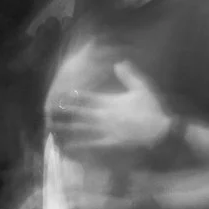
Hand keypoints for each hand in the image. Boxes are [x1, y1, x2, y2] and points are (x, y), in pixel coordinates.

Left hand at [48, 61, 169, 153]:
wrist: (162, 132)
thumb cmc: (153, 110)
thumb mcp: (143, 87)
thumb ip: (129, 75)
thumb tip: (119, 61)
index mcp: (109, 101)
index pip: (84, 96)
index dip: (70, 96)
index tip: (57, 95)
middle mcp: (103, 115)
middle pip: (77, 113)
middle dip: (62, 112)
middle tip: (47, 112)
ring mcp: (104, 130)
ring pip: (79, 129)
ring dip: (65, 128)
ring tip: (51, 128)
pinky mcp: (108, 144)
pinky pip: (89, 145)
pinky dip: (77, 146)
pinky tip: (66, 147)